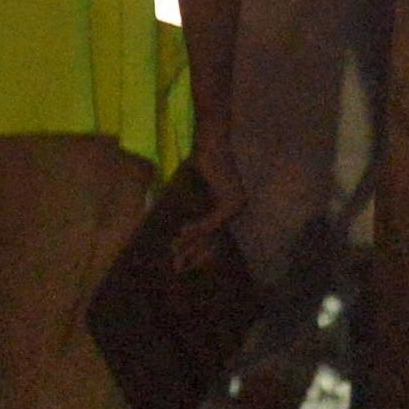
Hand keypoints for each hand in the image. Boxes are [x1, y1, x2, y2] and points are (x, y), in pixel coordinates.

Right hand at [173, 126, 244, 271]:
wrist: (209, 141)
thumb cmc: (199, 161)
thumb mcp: (190, 189)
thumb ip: (186, 208)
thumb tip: (172, 228)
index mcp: (229, 207)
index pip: (213, 237)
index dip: (196, 252)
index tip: (182, 264)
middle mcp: (236, 209)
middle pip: (212, 239)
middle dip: (193, 255)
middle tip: (177, 268)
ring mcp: (237, 206)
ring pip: (210, 233)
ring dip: (190, 243)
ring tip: (174, 251)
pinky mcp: (231, 201)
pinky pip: (211, 221)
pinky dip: (196, 228)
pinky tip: (181, 233)